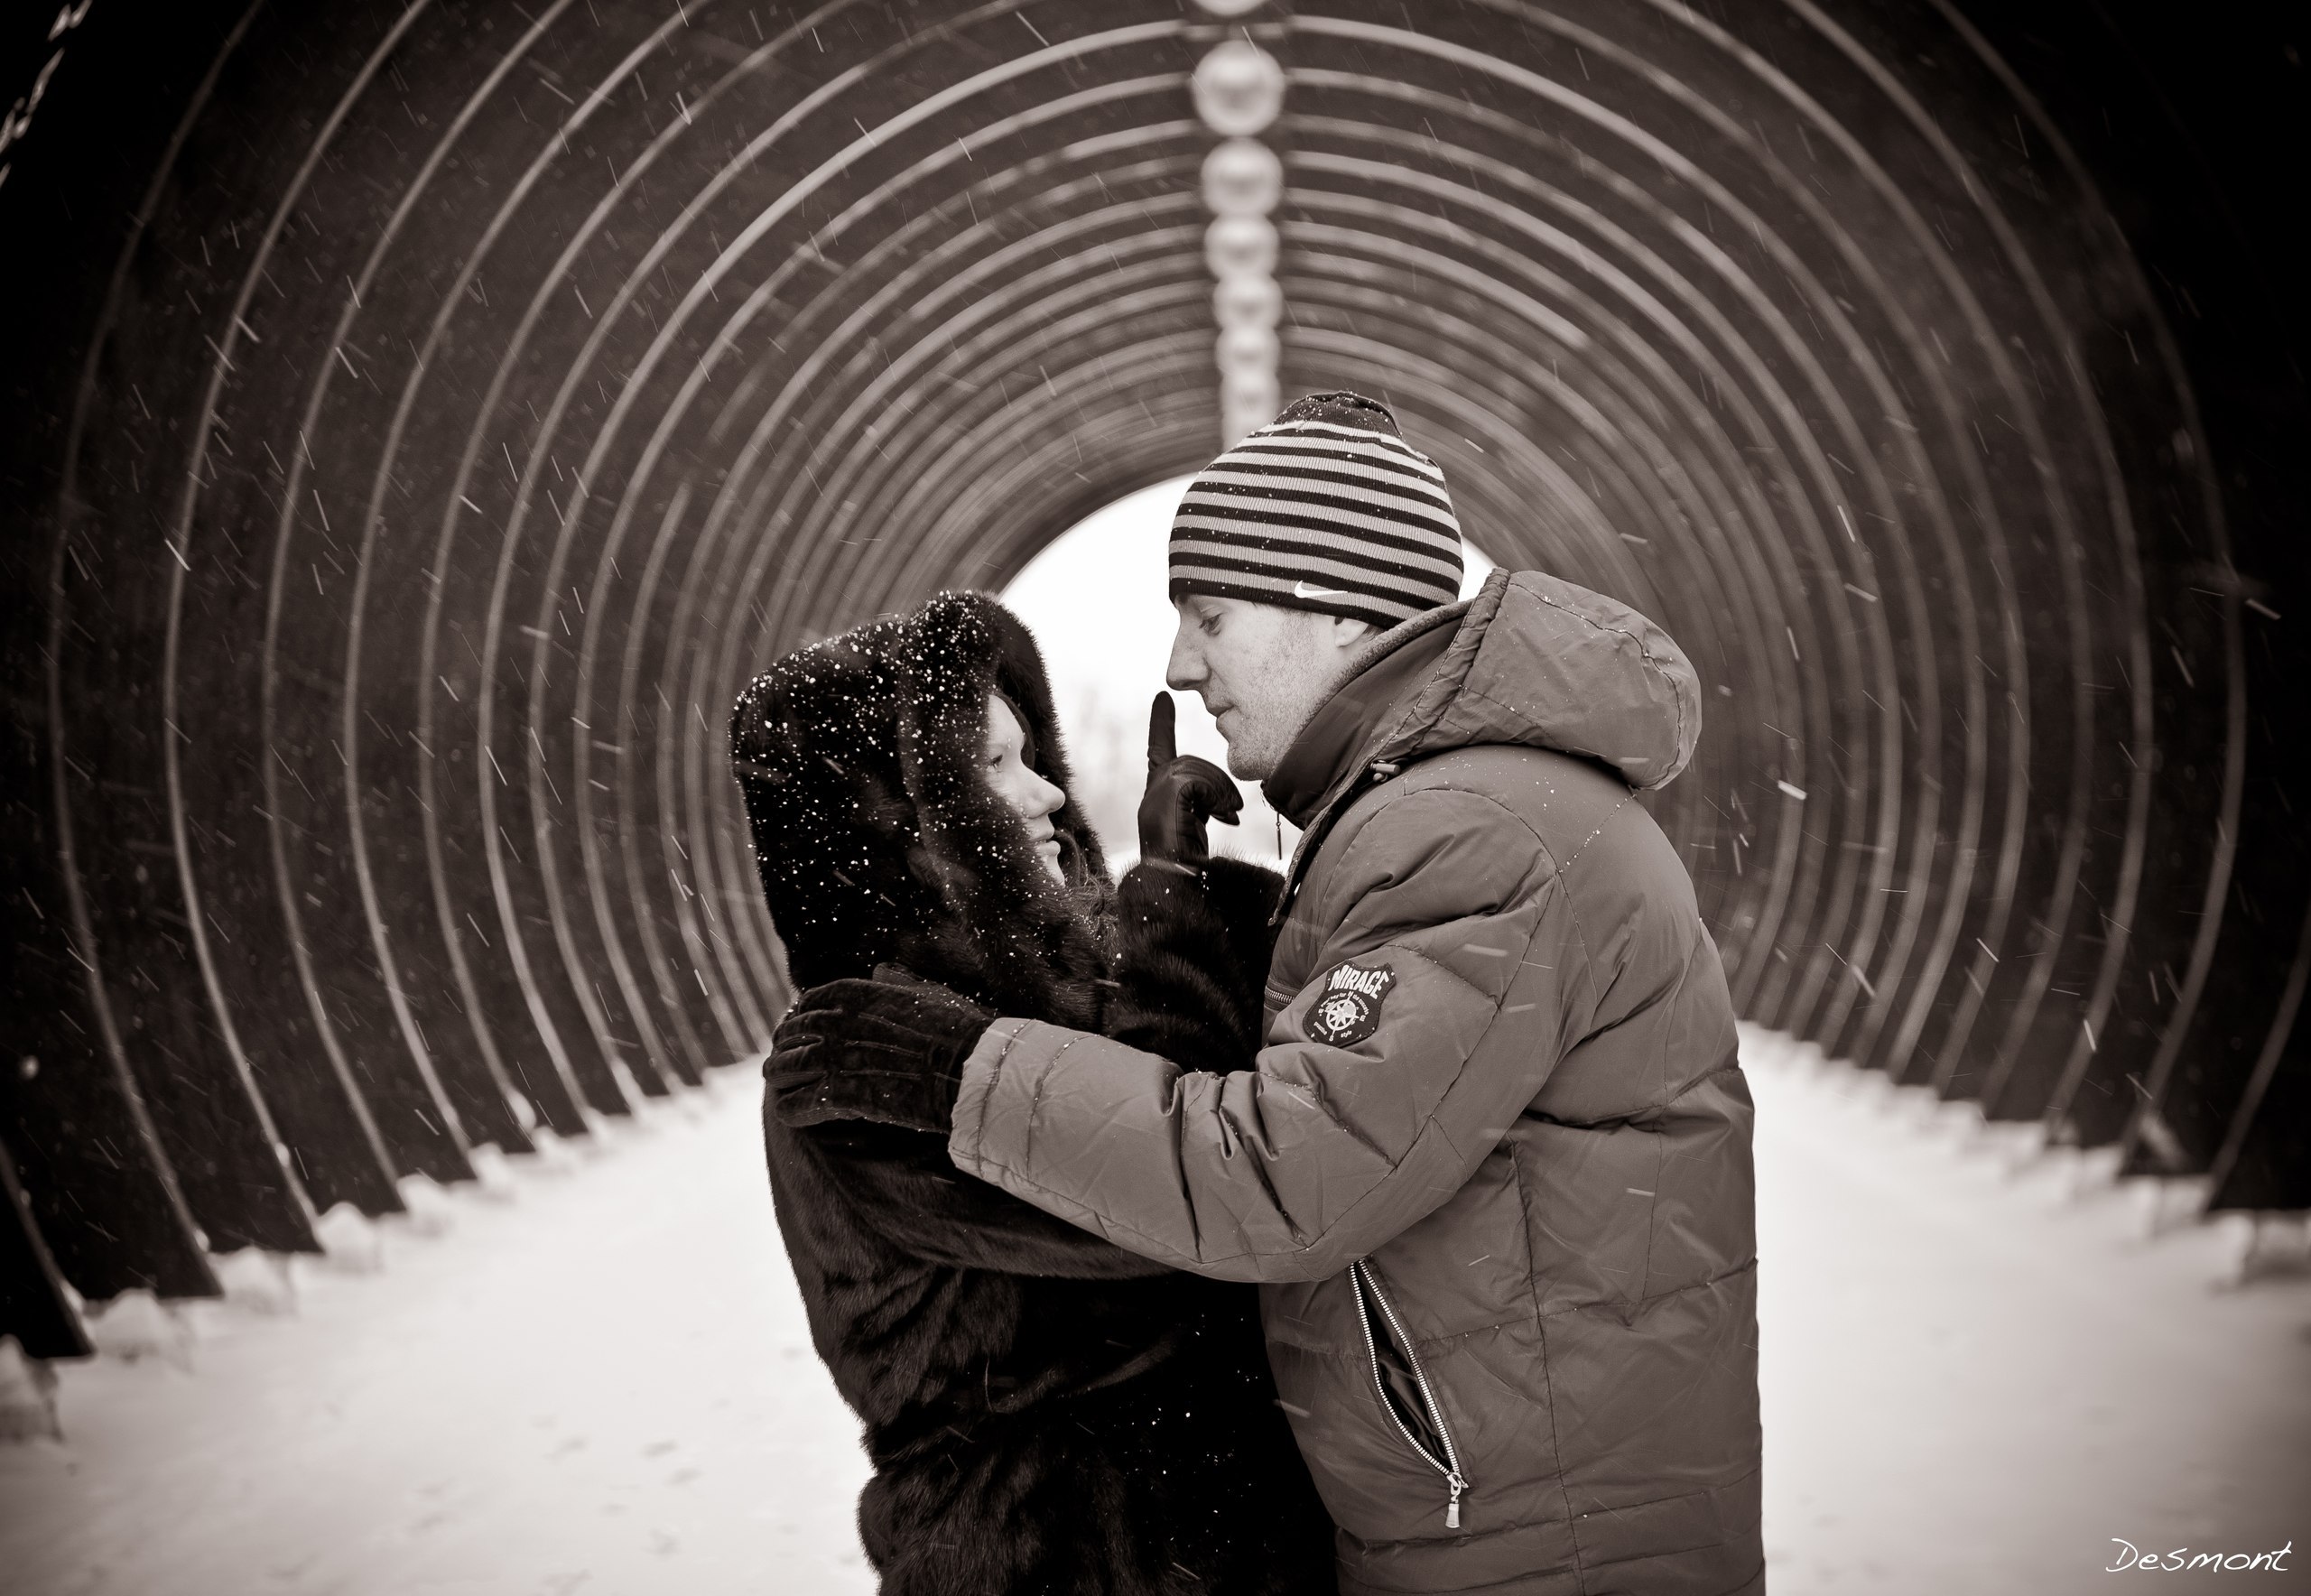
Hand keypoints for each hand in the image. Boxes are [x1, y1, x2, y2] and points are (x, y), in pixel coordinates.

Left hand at [766, 973, 993, 1133]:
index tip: (796, 1030)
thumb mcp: (923, 992)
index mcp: (852, 994)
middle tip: (781, 1060)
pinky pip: (794, 1105)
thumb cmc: (953, 1029)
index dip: (797, 1019)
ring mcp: (833, 1059)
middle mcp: (834, 1023)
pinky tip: (791, 1112)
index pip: (806, 1004)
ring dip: (779, 1077)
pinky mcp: (838, 1096)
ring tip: (779, 1083)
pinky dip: (790, 1109)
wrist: (966, 1068)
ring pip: (784, 1069)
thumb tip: (882, 970)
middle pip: (790, 1036)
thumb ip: (894, 981)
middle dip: (783, 1048)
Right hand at [1138, 692, 1241, 867]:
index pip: (1159, 750)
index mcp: (1158, 797)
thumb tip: (1231, 802)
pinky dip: (1216, 798)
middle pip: (1189, 761)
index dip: (1161, 723)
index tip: (1163, 697)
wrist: (1176, 888)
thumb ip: (1205, 805)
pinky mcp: (1165, 798)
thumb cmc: (1191, 867)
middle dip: (1217, 782)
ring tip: (1230, 816)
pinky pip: (1197, 782)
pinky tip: (1224, 819)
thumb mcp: (1199, 827)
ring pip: (1195, 770)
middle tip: (1232, 811)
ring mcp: (1155, 795)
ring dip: (1220, 792)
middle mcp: (1151, 793)